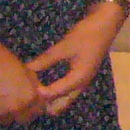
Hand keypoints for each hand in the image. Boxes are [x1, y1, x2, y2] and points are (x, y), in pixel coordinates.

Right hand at [0, 42, 46, 123]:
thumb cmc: (2, 58)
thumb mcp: (25, 70)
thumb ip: (33, 86)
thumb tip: (37, 94)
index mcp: (29, 97)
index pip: (39, 110)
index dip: (35, 106)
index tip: (30, 101)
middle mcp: (15, 108)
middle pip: (23, 119)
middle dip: (22, 112)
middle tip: (16, 102)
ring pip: (5, 119)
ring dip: (5, 112)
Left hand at [26, 2, 122, 116]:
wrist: (106, 23)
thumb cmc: (86, 35)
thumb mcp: (64, 47)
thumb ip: (46, 60)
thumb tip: (27, 70)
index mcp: (78, 79)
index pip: (55, 94)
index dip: (39, 95)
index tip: (23, 93)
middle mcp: (82, 84)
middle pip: (63, 103)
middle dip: (47, 106)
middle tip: (29, 102)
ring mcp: (83, 79)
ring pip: (66, 97)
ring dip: (51, 100)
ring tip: (34, 97)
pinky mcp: (82, 73)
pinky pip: (68, 89)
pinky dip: (56, 91)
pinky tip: (45, 85)